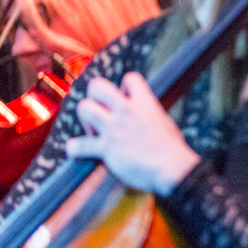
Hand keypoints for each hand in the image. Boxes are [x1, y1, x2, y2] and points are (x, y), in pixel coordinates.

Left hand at [64, 73, 199, 195]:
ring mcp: (115, 128)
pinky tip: (78, 150)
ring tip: (94, 131)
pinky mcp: (106, 148)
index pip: (130, 78)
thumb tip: (143, 114)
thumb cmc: (172, 150)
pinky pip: (79, 144)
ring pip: (84, 108)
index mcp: (145, 103)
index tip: (124, 99)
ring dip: (85, 119)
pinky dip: (75, 148)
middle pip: (97, 86)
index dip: (123, 87)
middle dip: (94, 96)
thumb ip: (148, 114)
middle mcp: (127, 111)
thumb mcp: (163, 122)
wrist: (173, 169)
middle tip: (100, 112)